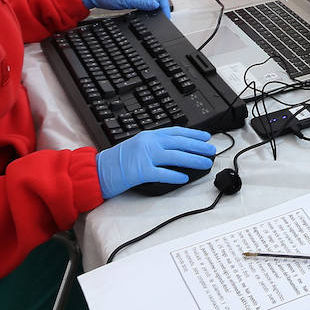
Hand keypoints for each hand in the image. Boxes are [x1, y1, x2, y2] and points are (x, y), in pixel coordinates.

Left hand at [75, 0, 170, 17]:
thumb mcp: (126, 1)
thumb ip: (142, 2)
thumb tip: (156, 4)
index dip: (166, 8)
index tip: (167, 17)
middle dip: (164, 9)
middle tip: (166, 19)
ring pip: (152, 1)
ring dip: (157, 9)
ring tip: (159, 17)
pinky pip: (144, 3)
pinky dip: (148, 9)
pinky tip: (147, 14)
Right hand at [96, 126, 216, 198]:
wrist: (97, 170)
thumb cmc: (116, 161)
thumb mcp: (137, 145)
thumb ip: (154, 145)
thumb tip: (175, 149)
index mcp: (149, 135)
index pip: (176, 132)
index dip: (193, 134)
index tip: (206, 137)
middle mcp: (149, 143)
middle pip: (180, 143)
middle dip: (198, 147)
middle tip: (212, 150)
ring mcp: (145, 156)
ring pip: (176, 156)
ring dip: (193, 160)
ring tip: (205, 163)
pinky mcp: (140, 171)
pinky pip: (162, 173)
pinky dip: (175, 175)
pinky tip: (185, 177)